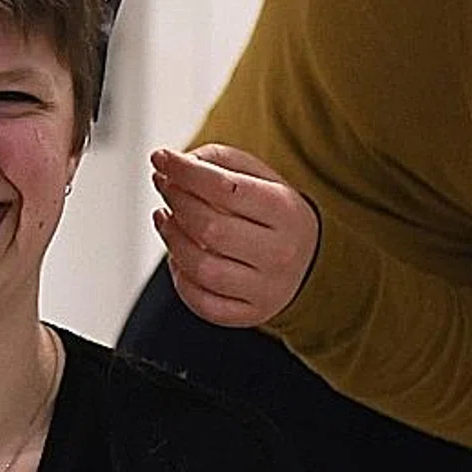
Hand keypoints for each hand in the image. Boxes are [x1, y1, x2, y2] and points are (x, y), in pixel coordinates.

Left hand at [151, 143, 320, 327]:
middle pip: (209, 228)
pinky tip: (177, 258)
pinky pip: (204, 303)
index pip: (226, 188)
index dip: (186, 172)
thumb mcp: (260, 177)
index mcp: (285, 211)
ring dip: (172, 240)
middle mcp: (280, 253)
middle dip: (176, 202)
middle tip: (164, 186)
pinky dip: (181, 280)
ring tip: (165, 219)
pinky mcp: (251, 313)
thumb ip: (220, 161)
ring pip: (202, 268)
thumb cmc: (274, 215)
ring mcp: (266, 289)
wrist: (310, 260)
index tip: (162, 158)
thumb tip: (174, 164)